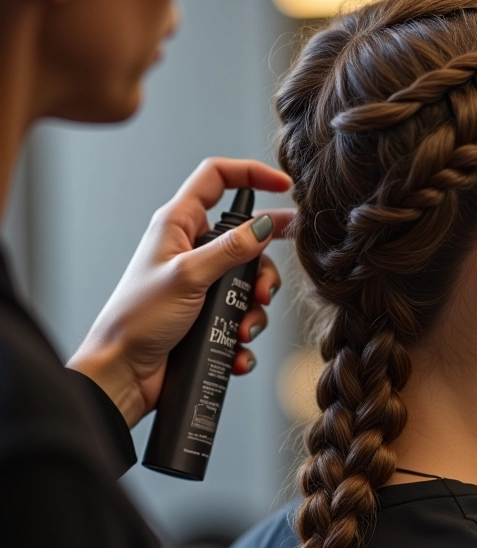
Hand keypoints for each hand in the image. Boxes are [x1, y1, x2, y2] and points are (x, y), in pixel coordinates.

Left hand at [67, 158, 293, 428]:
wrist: (122, 373)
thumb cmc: (138, 318)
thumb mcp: (188, 276)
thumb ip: (231, 248)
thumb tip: (265, 225)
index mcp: (179, 225)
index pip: (217, 179)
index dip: (250, 174)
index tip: (283, 186)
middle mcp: (192, 249)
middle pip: (246, 240)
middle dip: (262, 269)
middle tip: (263, 291)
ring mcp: (201, 283)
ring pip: (249, 281)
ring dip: (255, 308)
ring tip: (244, 329)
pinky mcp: (207, 313)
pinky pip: (242, 315)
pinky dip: (245, 333)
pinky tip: (238, 349)